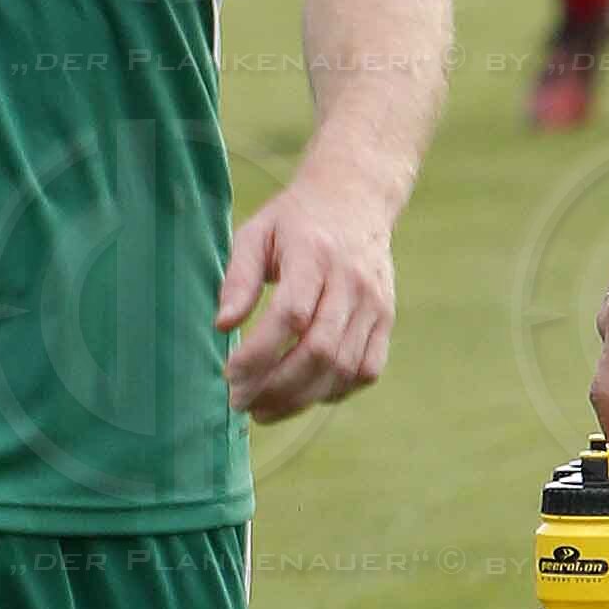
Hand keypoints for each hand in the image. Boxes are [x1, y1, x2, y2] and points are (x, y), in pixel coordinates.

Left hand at [216, 170, 396, 420]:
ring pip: (343, 367)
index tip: (229, 373)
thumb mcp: (255, 233)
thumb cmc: (294, 221)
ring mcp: (374, 302)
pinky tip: (302, 396)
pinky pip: (366, 370)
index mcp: (314, 254)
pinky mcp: (386, 319)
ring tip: (263, 409)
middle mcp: (351, 280)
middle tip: (240, 402)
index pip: (291, 314)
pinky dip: (334, 392)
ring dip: (300, 399)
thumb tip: (222, 326)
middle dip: (276, 386)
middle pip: (319, 349)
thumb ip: (238, 278)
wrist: (355, 198)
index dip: (259, 352)